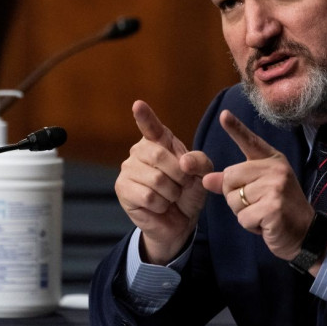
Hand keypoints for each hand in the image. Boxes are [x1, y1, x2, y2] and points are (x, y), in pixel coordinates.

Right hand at [115, 100, 211, 263]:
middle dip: (179, 175)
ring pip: (156, 179)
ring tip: (170, 196)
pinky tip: (159, 206)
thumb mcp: (203, 174)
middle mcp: (140, 150)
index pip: (152, 126)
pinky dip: (161, 204)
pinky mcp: (123, 189)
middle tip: (182, 184)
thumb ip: (200, 162)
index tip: (138, 104)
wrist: (180, 221)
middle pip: (159, 155)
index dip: (145, 116)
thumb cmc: (189, 191)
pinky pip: (148, 196)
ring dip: (171, 192)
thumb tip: (184, 162)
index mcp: (160, 141)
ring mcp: (128, 169)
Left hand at [202, 109, 314, 260]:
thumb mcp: (258, 191)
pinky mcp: (273, 207)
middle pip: (230, 177)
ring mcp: (276, 187)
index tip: (223, 115)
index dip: (236, 128)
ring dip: (244, 214)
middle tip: (258, 204)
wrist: (306, 233)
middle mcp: (275, 169)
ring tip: (264, 214)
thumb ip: (233, 183)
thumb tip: (206, 179)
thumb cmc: (279, 210)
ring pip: (234, 199)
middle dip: (235, 197)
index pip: (251, 141)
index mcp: (272, 161)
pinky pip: (243, 217)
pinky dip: (250, 226)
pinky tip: (266, 225)